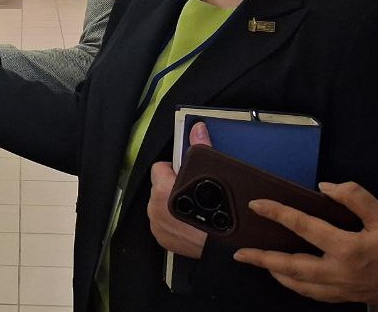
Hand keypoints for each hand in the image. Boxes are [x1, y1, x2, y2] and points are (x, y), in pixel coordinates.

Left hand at [147, 122, 211, 258]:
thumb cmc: (219, 216)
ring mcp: (157, 224)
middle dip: (173, 186)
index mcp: (163, 190)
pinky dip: (173, 221)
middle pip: (159, 186)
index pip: (160, 167)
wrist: (222, 247)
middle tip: (192, 192)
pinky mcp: (162, 237)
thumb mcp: (210, 176)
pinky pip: (163, 222)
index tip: (184, 173)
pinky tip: (188, 221)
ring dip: (172, 203)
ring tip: (192, 207)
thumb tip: (197, 130)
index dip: (173, 168)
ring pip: (160, 204)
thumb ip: (200, 149)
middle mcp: (155, 207)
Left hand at [232, 181, 377, 310]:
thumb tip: (324, 186)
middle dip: (262, 259)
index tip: (257, 204)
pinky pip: (313, 294)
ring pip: (299, 285)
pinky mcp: (347, 297)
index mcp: (348, 249)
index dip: (277, 213)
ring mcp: (342, 289)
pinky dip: (296, 285)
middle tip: (241, 252)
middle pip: (290, 267)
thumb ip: (354, 197)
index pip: (303, 227)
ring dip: (276, 274)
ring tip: (259, 262)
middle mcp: (340, 272)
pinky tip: (290, 277)